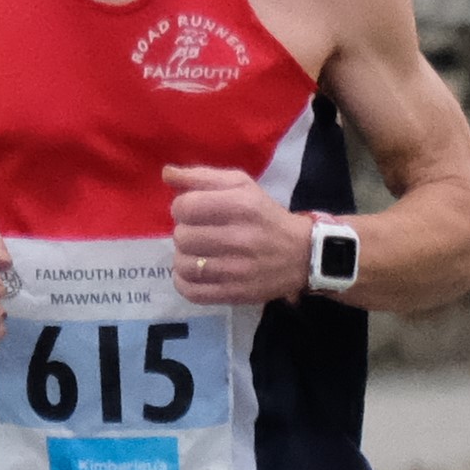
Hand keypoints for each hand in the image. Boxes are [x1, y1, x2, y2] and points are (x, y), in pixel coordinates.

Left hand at [163, 163, 312, 306]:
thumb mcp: (241, 186)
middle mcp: (239, 238)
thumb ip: (202, 177)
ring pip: (183, 265)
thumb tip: (167, 174)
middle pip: (182, 236)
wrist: (302, 254)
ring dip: (184, 257)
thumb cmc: (265, 215)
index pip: (185, 206)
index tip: (194, 211)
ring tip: (198, 253)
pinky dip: (184, 282)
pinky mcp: (234, 294)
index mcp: (241, 205)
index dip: (182, 207)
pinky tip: (195, 273)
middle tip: (199, 232)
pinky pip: (190, 291)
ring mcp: (237, 270)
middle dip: (185, 232)